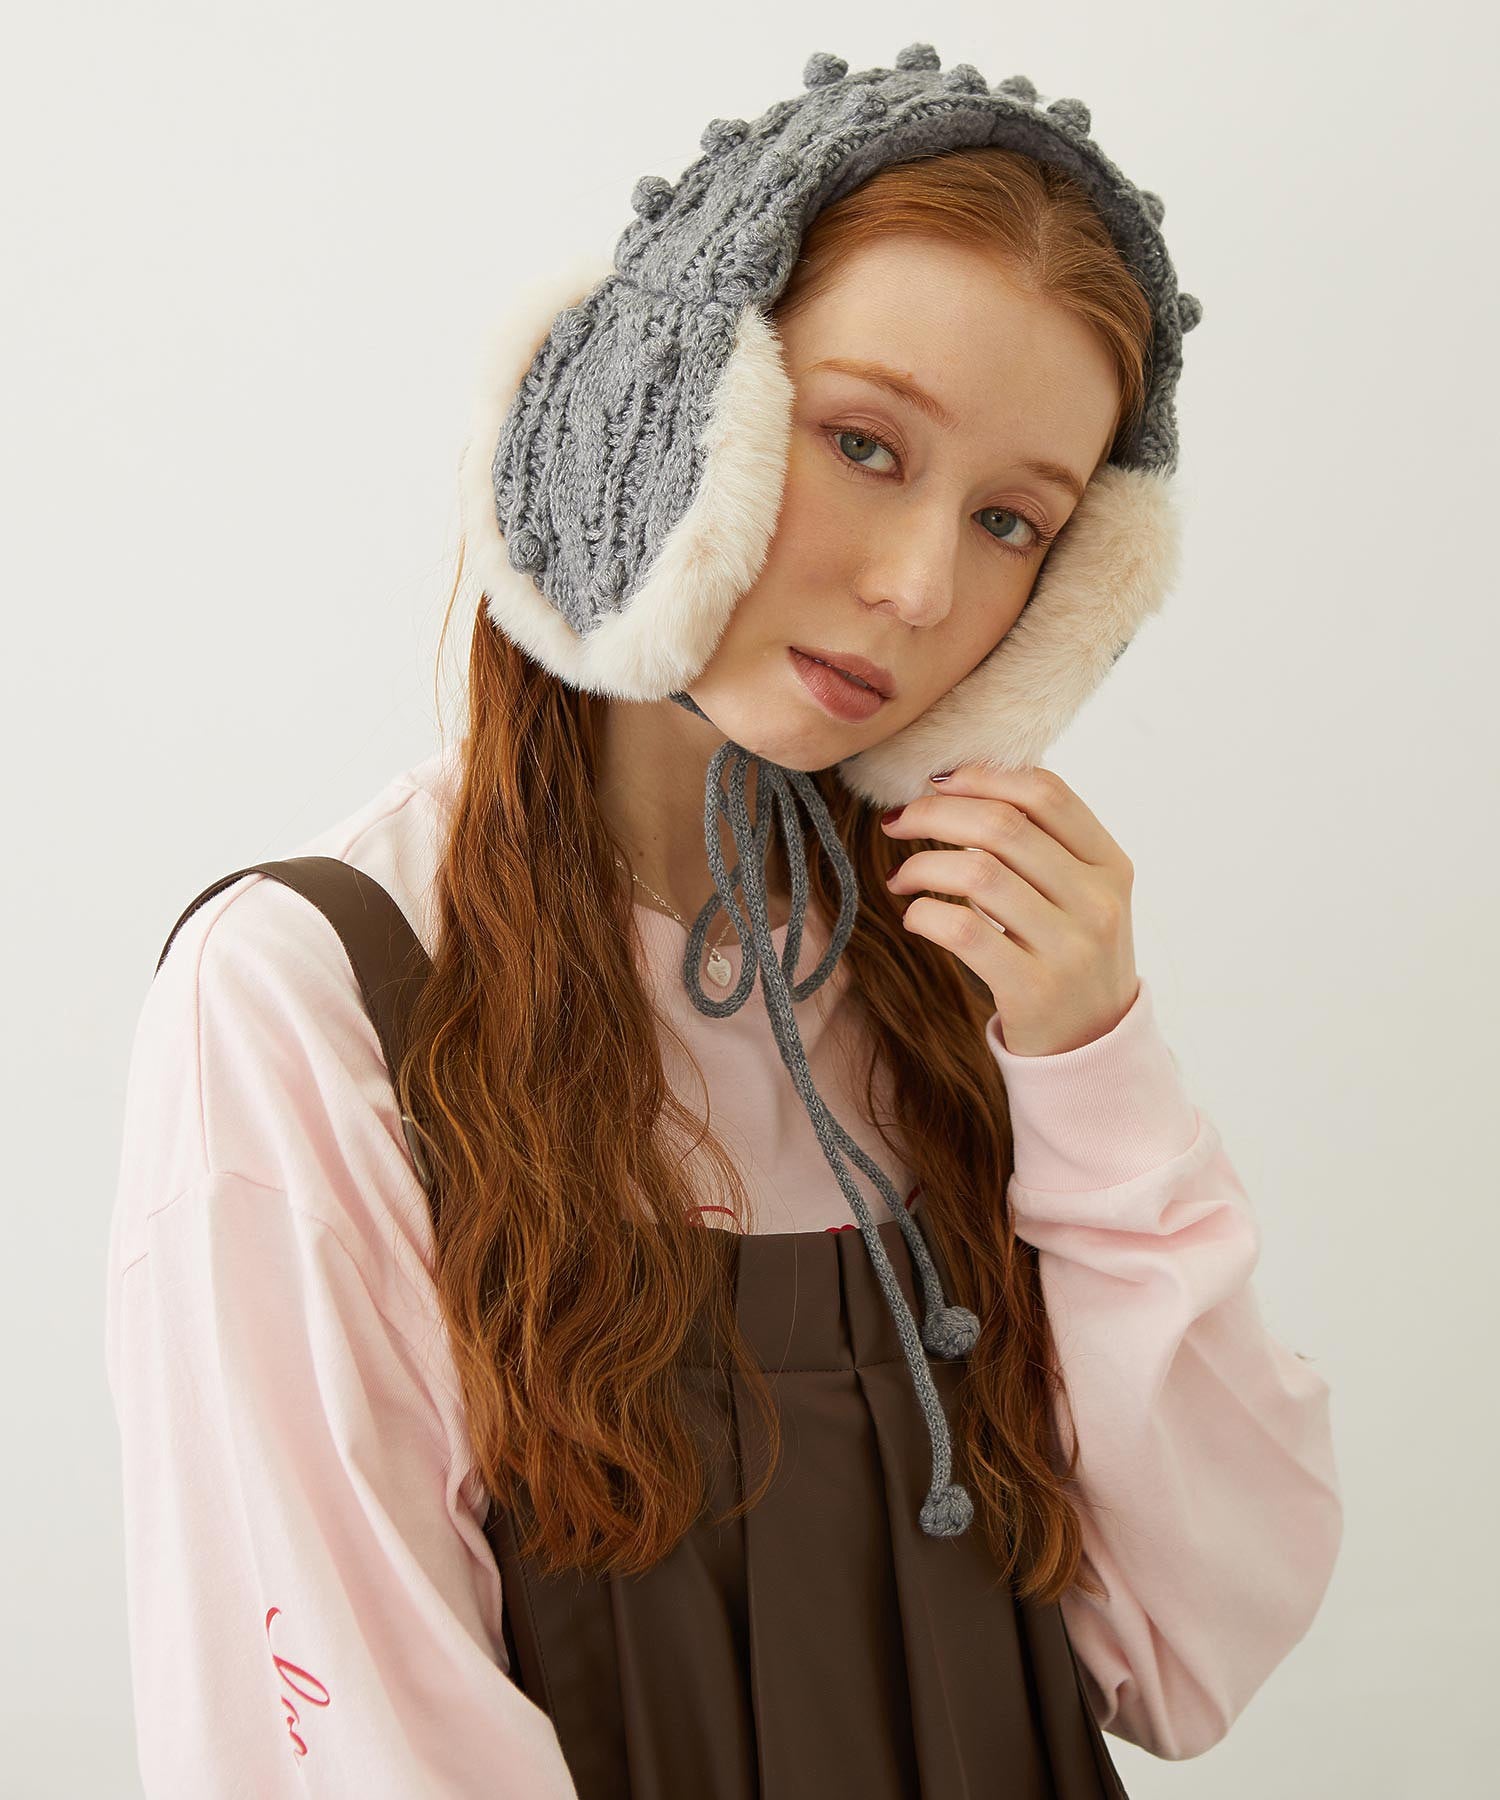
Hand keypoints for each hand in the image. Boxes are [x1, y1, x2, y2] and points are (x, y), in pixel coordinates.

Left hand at [880, 764, 1140, 1056]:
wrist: (1093, 1048)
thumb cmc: (1069, 957)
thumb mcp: (1080, 895)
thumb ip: (1042, 844)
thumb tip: (958, 788)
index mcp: (1110, 865)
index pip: (1046, 793)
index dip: (982, 776)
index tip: (936, 782)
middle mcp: (1097, 901)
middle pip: (1002, 826)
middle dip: (935, 813)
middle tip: (898, 822)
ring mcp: (1070, 947)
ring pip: (977, 872)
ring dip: (922, 865)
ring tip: (901, 877)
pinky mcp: (1034, 989)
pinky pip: (963, 931)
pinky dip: (924, 914)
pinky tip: (915, 915)